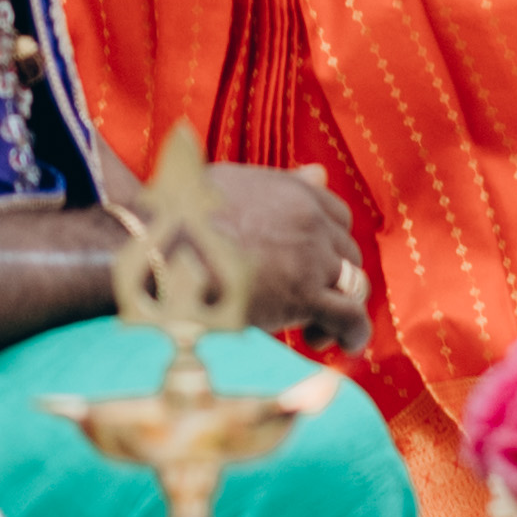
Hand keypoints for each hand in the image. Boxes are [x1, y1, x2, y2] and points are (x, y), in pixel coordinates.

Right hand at [193, 158, 372, 347]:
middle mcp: (309, 219)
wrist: (161, 249)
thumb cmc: (181, 220)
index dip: (326, 246)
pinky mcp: (304, 296)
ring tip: (313, 329)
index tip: (306, 268)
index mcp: (292, 190)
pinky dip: (352, 334)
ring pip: (354, 284)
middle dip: (331, 279)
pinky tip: (334, 343)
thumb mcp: (232, 183)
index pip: (337, 216)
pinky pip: (351, 317)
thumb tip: (319, 172)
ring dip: (340, 307)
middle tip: (302, 303)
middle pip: (347, 252)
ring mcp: (311, 257)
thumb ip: (280, 182)